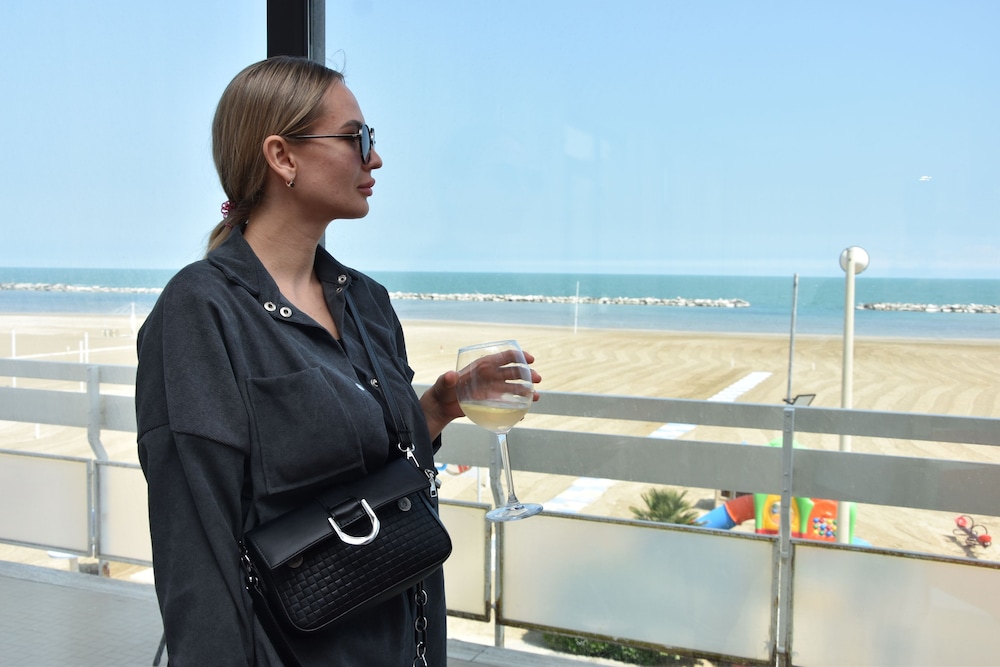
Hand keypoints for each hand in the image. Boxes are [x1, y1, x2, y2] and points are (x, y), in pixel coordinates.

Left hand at [421, 351, 540, 438]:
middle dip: (528, 374)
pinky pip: (508, 403)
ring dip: (527, 391)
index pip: (505, 357)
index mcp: (483, 366)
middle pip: (514, 372)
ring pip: (515, 388)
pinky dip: (517, 407)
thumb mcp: (444, 384)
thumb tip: (451, 375)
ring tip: (536, 397)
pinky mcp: (492, 402)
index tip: (530, 360)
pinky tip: (524, 412)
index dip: (519, 356)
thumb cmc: (443, 390)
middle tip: (538, 379)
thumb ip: (447, 379)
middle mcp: (491, 376)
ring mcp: (493, 389)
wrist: (442, 406)